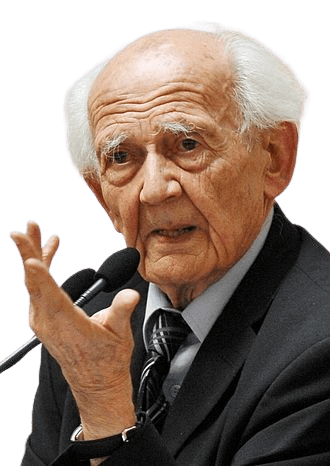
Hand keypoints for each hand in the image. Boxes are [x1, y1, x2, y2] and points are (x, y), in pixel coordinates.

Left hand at [10, 220, 139, 438]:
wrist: (96, 381)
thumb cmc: (107, 359)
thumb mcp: (119, 333)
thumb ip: (122, 311)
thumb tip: (131, 295)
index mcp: (65, 323)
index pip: (48, 295)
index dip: (39, 276)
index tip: (29, 258)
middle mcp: (47, 321)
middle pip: (34, 282)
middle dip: (29, 253)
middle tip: (23, 230)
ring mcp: (42, 320)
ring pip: (32, 283)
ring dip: (34, 255)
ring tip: (34, 231)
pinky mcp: (43, 318)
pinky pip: (37, 289)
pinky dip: (42, 270)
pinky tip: (48, 254)